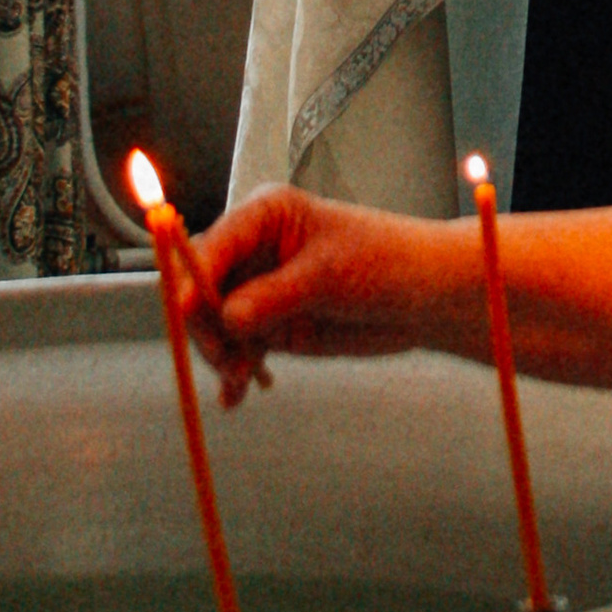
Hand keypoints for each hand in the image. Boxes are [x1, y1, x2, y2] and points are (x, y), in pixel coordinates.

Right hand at [182, 186, 402, 393]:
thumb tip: (226, 317)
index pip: (213, 243)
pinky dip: (233, 372)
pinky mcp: (270, 324)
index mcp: (265, 215)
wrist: (424, 298)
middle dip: (207, 325)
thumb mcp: (329, 275)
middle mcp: (254, 249)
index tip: (186, 311)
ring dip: (221, 354)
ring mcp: (259, 290)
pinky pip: (237, 348)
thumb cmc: (387, 263)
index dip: (194, 277)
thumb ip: (274, 296)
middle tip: (227, 359)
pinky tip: (234, 396)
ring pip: (215, 325)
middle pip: (202, 288)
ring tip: (241, 380)